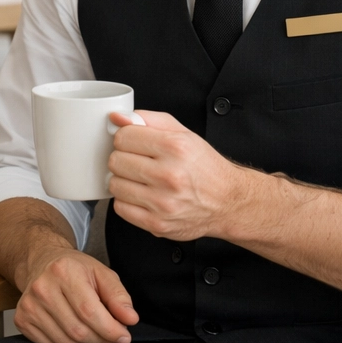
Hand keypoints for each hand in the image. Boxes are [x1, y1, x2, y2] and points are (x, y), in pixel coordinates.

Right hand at [14, 245, 137, 342]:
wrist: (42, 262)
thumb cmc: (75, 269)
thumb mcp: (101, 273)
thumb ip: (118, 296)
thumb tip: (130, 320)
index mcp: (63, 271)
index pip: (89, 312)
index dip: (111, 330)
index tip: (124, 336)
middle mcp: (41, 288)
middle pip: (78, 331)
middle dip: (101, 339)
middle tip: (111, 334)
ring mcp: (29, 306)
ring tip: (93, 330)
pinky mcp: (22, 321)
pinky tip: (74, 330)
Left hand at [108, 109, 245, 240]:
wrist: (227, 202)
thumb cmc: (204, 167)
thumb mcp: (182, 134)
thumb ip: (148, 120)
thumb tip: (116, 118)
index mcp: (175, 147)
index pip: (122, 137)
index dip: (125, 138)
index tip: (133, 143)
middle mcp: (169, 175)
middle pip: (115, 161)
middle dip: (123, 158)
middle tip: (138, 162)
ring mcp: (163, 202)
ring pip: (114, 185)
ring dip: (123, 181)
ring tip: (140, 179)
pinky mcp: (157, 224)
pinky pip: (120, 208)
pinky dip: (127, 201)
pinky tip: (142, 195)